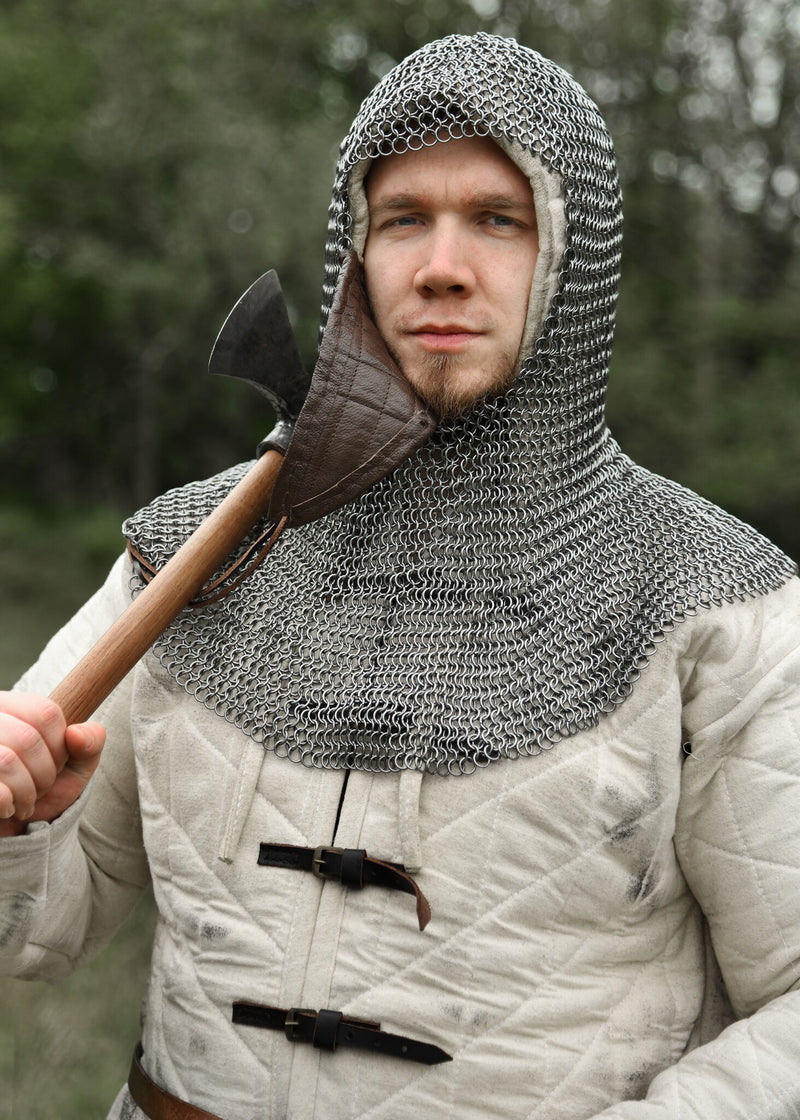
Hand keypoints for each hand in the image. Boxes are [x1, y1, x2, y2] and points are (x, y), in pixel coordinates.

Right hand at [0, 691, 105, 837]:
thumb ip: (90, 743)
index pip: (46, 712)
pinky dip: (8, 804)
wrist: (20, 830)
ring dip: (26, 792)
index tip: (56, 763)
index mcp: (15, 708)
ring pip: (6, 761)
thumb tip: (76, 734)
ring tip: (25, 801)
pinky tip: (8, 808)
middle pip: (27, 738)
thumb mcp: (78, 765)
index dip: (60, 745)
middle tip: (41, 788)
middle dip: (45, 773)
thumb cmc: (47, 789)